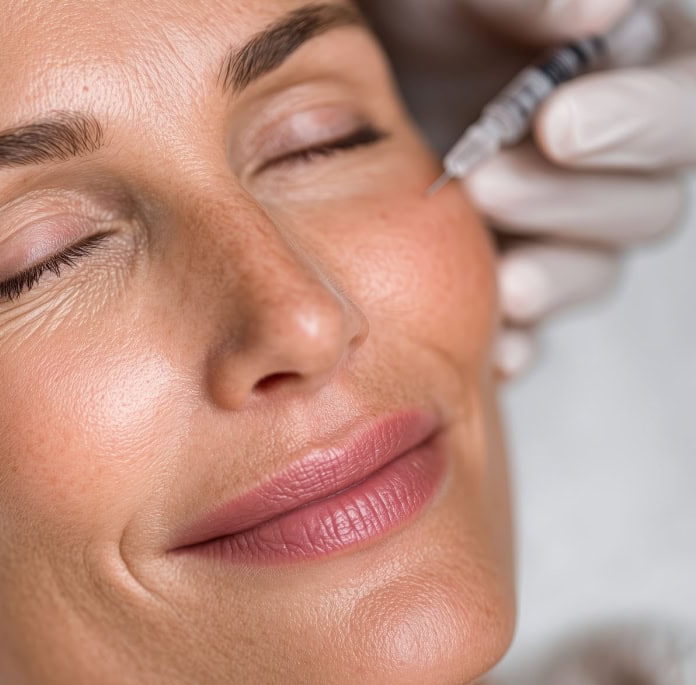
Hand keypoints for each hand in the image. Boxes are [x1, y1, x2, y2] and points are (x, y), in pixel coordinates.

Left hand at [363, 0, 695, 378]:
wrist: (324, 70)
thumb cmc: (405, 10)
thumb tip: (600, 11)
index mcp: (619, 58)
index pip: (681, 98)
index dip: (639, 120)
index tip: (558, 124)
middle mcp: (599, 145)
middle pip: (644, 200)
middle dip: (570, 201)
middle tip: (489, 185)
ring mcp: (549, 214)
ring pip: (593, 266)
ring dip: (550, 274)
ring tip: (496, 276)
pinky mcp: (500, 264)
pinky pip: (531, 322)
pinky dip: (518, 340)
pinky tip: (494, 352)